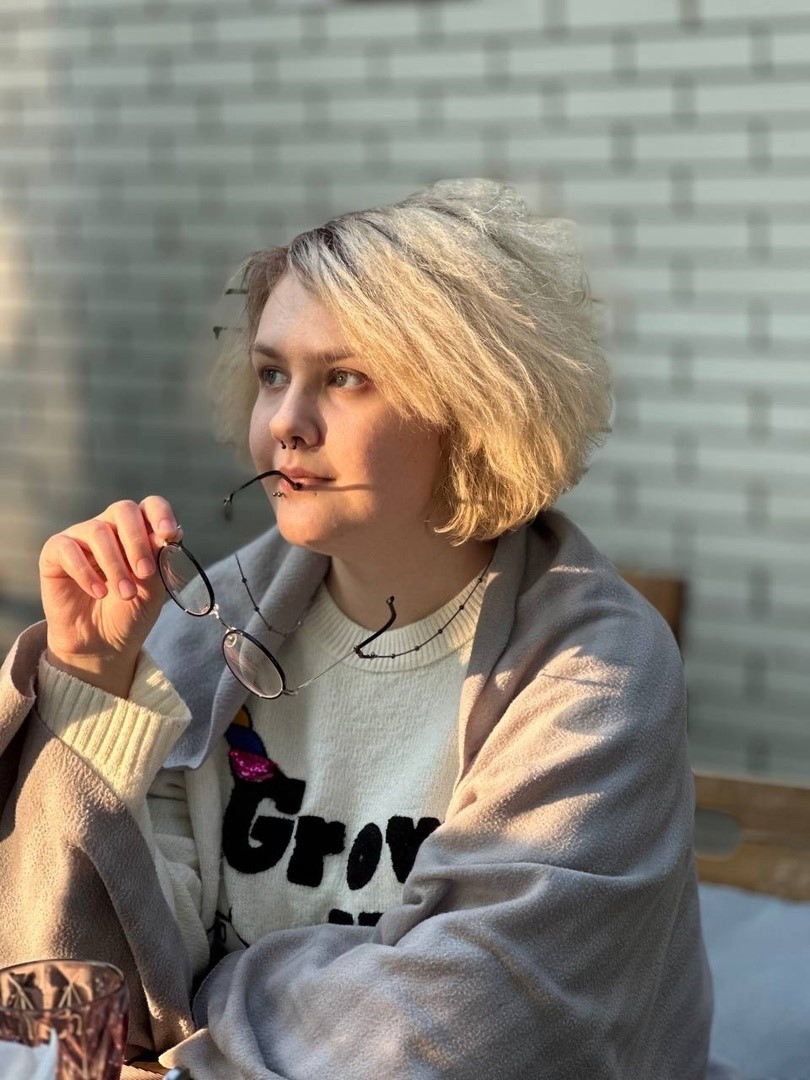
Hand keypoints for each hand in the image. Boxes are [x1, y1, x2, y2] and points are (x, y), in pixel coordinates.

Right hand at [38, 496, 182, 697]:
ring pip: (98, 531)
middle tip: (144, 573)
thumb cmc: (130, 612)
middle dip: (137, 541)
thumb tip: (164, 536)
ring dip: (115, 565)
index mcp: (138, 531)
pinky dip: (86, 572)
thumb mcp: (153, 589)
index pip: (150, 506)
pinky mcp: (55, 554)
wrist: (102, 643)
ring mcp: (81, 538)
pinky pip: (68, 549)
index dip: (161, 515)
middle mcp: (109, 527)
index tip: (169, 535)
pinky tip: (98, 592)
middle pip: (123, 510)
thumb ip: (158, 561)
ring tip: (125, 594)